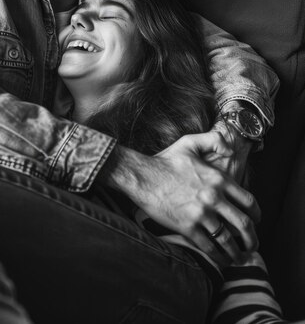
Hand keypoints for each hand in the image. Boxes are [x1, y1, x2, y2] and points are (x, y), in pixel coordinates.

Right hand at [100, 131, 259, 266]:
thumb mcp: (191, 142)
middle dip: (252, 238)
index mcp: (218, 179)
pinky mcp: (188, 227)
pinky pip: (209, 246)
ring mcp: (201, 214)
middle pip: (244, 224)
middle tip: (252, 245)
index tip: (256, 221)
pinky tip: (221, 259)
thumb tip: (231, 150)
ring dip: (237, 252)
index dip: (256, 214)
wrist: (142, 176)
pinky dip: (219, 256)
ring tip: (239, 257)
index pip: (248, 201)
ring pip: (228, 239)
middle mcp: (214, 197)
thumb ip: (214, 140)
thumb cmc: (165, 160)